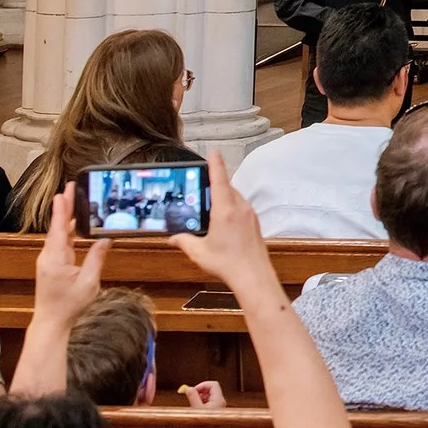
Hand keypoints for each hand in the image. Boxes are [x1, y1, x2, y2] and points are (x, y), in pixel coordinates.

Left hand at [34, 188, 110, 330]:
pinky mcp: (51, 265)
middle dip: (64, 207)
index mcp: (55, 259)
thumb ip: (96, 258)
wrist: (51, 322)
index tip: (63, 193)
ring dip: (66, 218)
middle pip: (57, 227)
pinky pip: (60, 243)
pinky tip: (74, 225)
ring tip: (73, 201)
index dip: (62, 210)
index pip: (59, 229)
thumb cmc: (69, 305)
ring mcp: (48, 260)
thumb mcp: (89, 282)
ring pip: (58, 234)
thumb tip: (104, 239)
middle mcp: (48, 257)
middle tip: (70, 188)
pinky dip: (67, 231)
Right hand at [168, 154, 275, 294]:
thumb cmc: (228, 264)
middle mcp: (240, 208)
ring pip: (235, 197)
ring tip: (209, 206)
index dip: (215, 164)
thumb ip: (184, 241)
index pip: (219, 180)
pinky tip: (222, 220)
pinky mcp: (254, 222)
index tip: (213, 151)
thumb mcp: (199, 252)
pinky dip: (230, 207)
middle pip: (226, 187)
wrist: (254, 276)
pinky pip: (241, 207)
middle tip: (201, 186)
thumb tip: (173, 237)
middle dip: (214, 184)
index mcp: (225, 210)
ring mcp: (250, 214)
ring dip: (223, 197)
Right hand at [181, 380, 226, 408]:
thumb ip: (193, 397)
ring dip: (201, 397)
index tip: (193, 390)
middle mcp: (221, 402)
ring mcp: (220, 406)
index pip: (213, 384)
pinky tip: (198, 409)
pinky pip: (210, 402)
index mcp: (219, 399)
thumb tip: (188, 388)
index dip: (202, 385)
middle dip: (201, 391)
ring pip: (210, 396)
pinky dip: (203, 402)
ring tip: (194, 404)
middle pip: (212, 389)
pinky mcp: (217, 411)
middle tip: (192, 396)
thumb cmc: (205, 423)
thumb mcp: (196, 409)